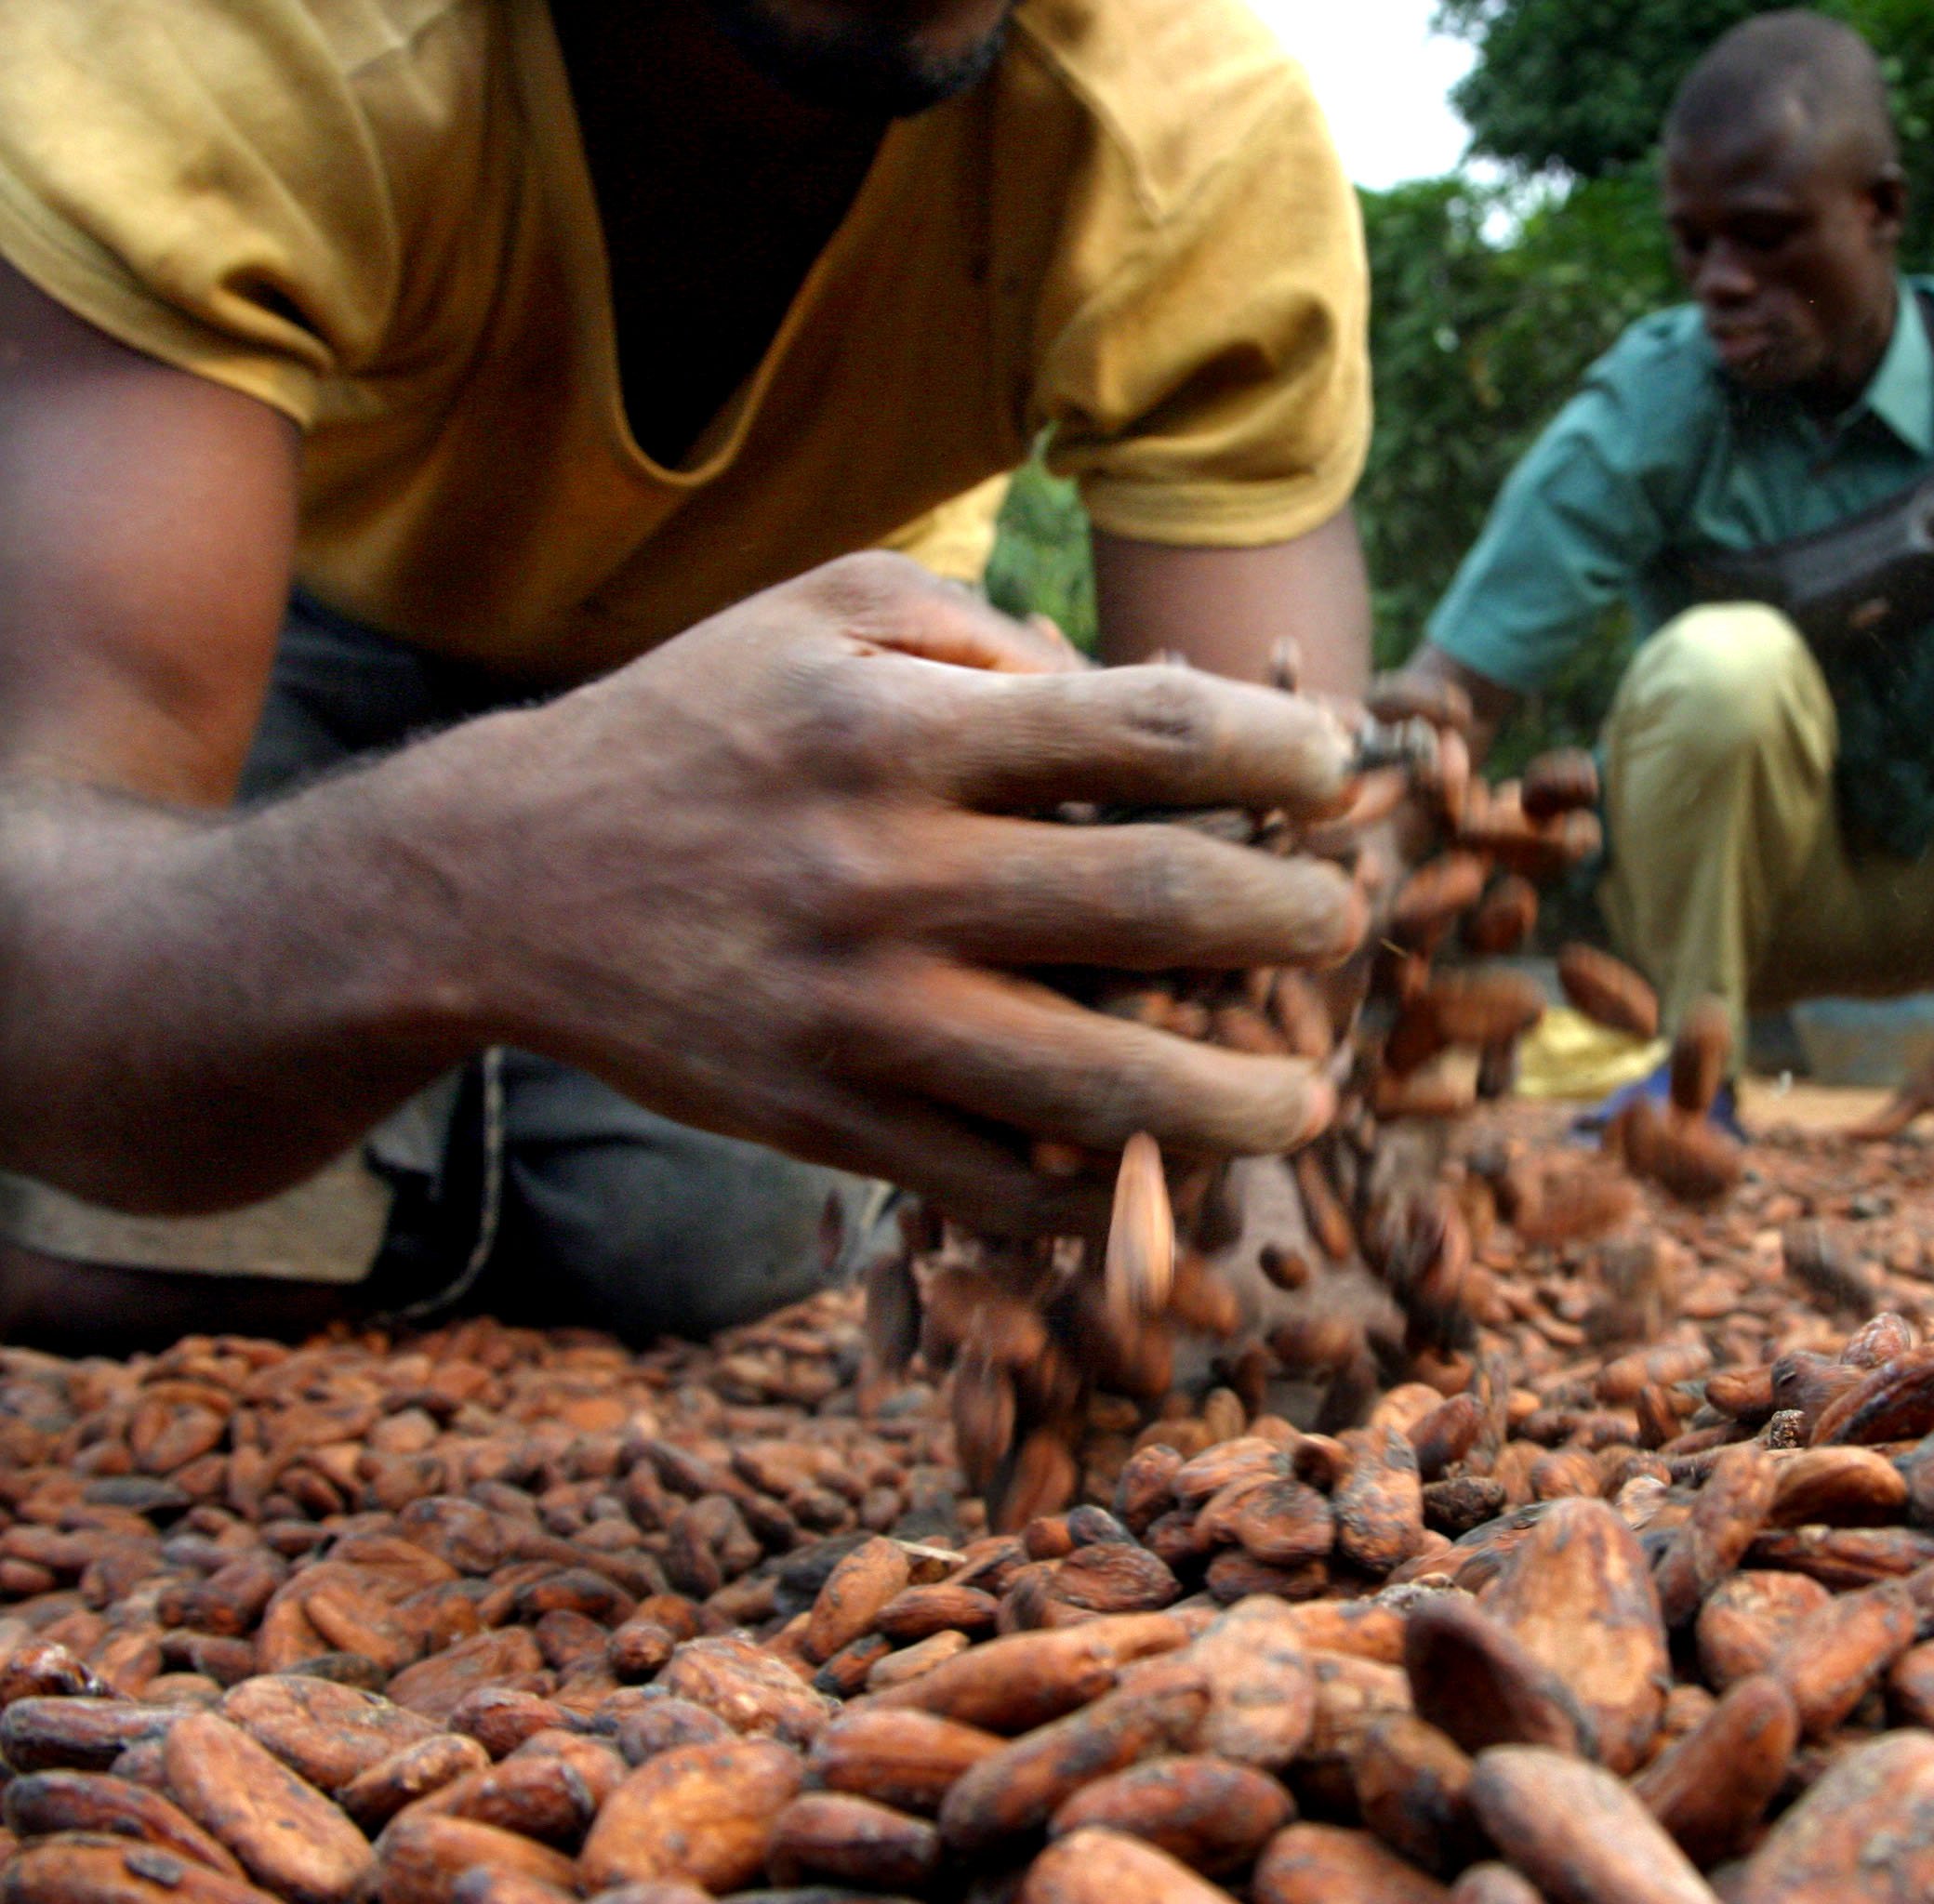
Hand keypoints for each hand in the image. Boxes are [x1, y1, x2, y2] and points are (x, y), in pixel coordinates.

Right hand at [428, 553, 1366, 1232]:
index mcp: (896, 730)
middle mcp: (885, 873)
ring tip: (1307, 1094)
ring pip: (1102, 1083)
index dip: (1277, 752)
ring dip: (1240, 1100)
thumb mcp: (825, 615)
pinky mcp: (827, 1123)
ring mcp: (857, 1015)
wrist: (498, 883)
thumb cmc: (696, 727)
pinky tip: (1170, 1170)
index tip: (1338, 773)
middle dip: (1294, 924)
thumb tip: (1154, 705)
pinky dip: (1108, 1195)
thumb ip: (992, 636)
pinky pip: (1004, 1184)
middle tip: (1347, 929)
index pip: (1145, 732)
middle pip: (1155, 906)